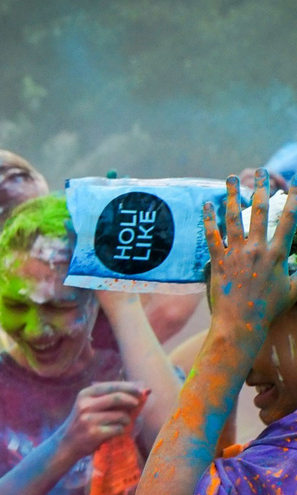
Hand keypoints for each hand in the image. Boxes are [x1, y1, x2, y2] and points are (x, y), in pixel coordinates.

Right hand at [61, 382, 147, 457]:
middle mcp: (85, 405)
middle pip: (117, 397)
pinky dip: (121, 430)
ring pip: (120, 415)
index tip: (141, 390)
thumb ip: (107, 397)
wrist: (67, 444)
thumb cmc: (84, 422)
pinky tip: (115, 432)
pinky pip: (118, 428)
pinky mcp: (94, 433)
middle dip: (132, 400)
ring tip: (122, 423)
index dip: (129, 387)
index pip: (111, 386)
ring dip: (127, 420)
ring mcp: (88, 420)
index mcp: (85, 394)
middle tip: (137, 404)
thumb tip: (137, 390)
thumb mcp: (88, 405)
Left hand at [202, 168, 296, 342]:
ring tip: (231, 178)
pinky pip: (212, 235)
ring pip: (234, 218)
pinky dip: (209, 219)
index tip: (294, 184)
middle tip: (260, 171)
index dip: (293, 199)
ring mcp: (236, 254)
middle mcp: (257, 249)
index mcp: (278, 254)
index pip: (289, 220)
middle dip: (261, 188)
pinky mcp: (217, 261)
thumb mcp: (295, 289)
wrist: (241, 324)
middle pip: (261, 211)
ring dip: (233, 195)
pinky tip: (206, 205)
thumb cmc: (269, 309)